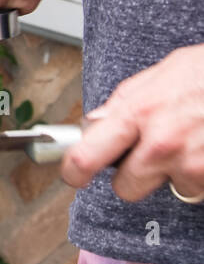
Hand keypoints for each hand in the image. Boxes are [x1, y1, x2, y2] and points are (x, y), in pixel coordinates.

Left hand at [59, 45, 203, 201]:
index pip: (86, 157)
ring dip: (175, 173)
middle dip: (133, 176)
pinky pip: (198, 188)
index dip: (74, 172)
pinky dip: (201, 175)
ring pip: (168, 189)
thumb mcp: (160, 74)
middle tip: (148, 156)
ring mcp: (191, 165)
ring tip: (191, 142)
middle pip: (125, 188)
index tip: (73, 176)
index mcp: (137, 113)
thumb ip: (124, 103)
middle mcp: (161, 144)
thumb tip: (96, 124)